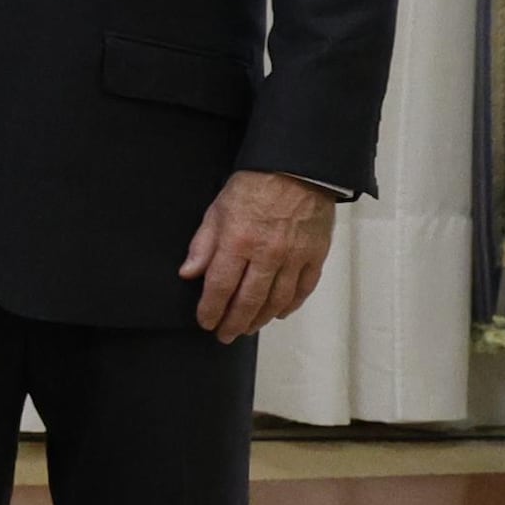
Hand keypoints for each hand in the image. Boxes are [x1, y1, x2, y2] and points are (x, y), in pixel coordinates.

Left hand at [182, 169, 338, 343]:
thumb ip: (203, 244)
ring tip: (248, 328)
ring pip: (277, 300)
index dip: (211, 309)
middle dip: (234, 323)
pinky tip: (278, 313)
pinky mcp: (316, 255)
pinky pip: (303, 288)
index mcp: (238, 241)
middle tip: (225, 335)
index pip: (221, 286)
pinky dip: (290, 305)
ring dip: (260, 319)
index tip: (205, 322)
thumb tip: (189, 274)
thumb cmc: (254, 186)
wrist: (297, 168)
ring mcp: (294, 257)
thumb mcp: (217, 210)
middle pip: (249, 300)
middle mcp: (267, 254)